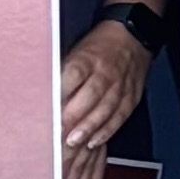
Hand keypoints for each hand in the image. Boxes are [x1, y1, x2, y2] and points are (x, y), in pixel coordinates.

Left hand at [57, 23, 149, 178]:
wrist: (134, 36)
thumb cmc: (98, 46)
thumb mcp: (76, 50)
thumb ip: (63, 72)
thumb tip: (45, 97)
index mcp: (87, 58)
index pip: (72, 75)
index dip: (60, 93)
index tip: (47, 111)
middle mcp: (105, 72)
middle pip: (90, 96)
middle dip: (74, 117)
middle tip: (58, 134)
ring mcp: (121, 85)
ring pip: (105, 109)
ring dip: (90, 127)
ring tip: (75, 142)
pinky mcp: (132, 96)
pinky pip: (120, 115)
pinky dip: (108, 130)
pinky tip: (94, 141)